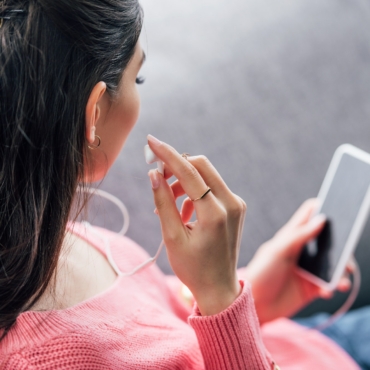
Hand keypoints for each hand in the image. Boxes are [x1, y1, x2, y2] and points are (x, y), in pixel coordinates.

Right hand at [147, 135, 245, 315]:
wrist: (219, 288)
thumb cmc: (193, 268)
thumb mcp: (172, 237)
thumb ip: (163, 203)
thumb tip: (153, 174)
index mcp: (215, 213)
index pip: (189, 172)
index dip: (167, 154)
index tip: (151, 141)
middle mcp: (231, 203)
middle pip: (201, 165)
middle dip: (176, 166)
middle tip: (156, 176)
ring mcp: (236, 204)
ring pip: (206, 175)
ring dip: (184, 182)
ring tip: (166, 204)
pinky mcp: (236, 207)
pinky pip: (212, 188)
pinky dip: (194, 192)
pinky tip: (183, 212)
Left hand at [243, 199, 353, 324]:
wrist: (255, 305)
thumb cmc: (261, 273)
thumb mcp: (278, 251)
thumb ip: (299, 235)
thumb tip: (322, 218)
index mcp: (292, 236)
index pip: (309, 215)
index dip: (323, 207)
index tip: (339, 207)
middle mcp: (303, 250)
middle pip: (329, 239)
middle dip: (341, 242)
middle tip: (348, 248)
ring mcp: (308, 269)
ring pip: (334, 262)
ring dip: (342, 268)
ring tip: (343, 276)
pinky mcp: (312, 288)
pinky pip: (331, 284)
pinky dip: (334, 286)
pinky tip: (327, 291)